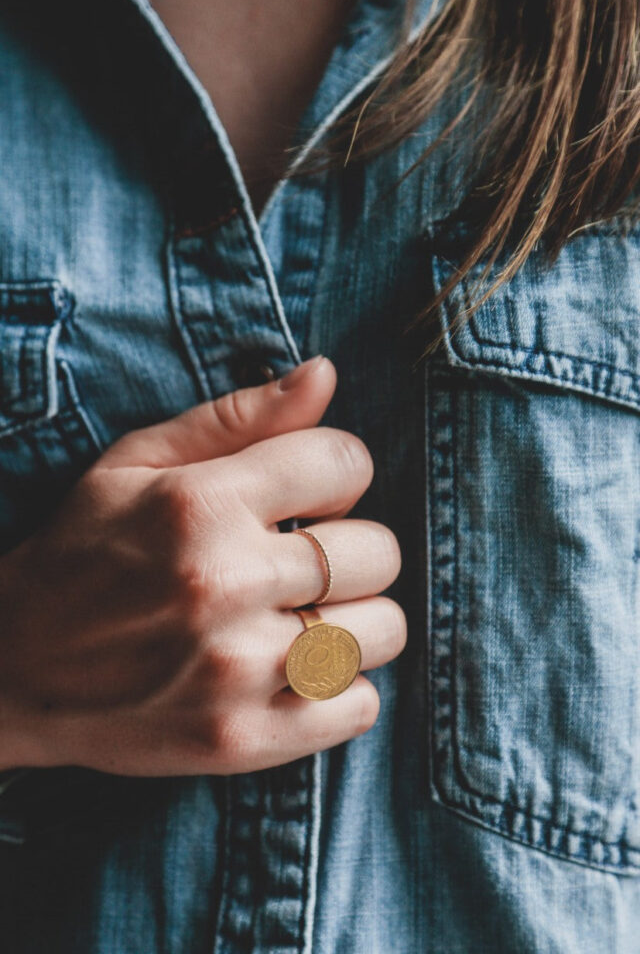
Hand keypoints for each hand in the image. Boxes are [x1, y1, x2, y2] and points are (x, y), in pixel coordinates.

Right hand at [0, 357, 404, 775]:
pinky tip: (297, 669)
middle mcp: (224, 584)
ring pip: (383, 629)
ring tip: (304, 615)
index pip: (347, 463)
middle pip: (378, 550)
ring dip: (354, 617)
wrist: (13, 668)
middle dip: (349, 545)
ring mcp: (236, 671)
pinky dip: (342, 685)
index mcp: (201, 504)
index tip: (307, 494)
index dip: (336, 472)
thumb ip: (238, 415)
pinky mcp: (242, 740)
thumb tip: (326, 372)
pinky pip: (359, 704)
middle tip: (300, 561)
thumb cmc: (82, 550)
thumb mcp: (137, 461)